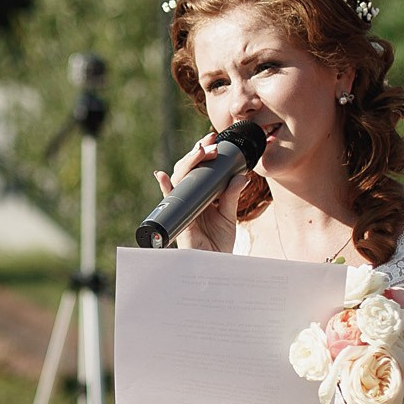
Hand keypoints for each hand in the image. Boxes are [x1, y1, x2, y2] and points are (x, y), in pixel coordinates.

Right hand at [153, 132, 249, 252]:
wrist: (214, 264)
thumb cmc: (219, 242)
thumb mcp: (229, 216)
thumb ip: (232, 196)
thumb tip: (242, 176)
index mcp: (202, 194)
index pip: (200, 168)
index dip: (204, 153)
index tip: (214, 139)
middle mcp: (190, 197)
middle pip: (188, 169)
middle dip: (198, 153)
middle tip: (211, 143)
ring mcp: (183, 205)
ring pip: (180, 179)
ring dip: (188, 163)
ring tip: (200, 151)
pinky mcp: (179, 217)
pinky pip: (169, 201)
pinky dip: (165, 188)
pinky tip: (161, 176)